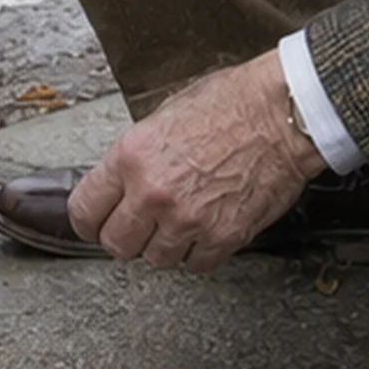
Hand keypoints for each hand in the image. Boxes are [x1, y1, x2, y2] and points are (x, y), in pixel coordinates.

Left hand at [67, 50, 325, 271]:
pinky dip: (199, 252)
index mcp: (131, 157)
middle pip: (116, 244)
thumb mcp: (164, 116)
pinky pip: (196, 264)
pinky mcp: (222, 236)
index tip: (97, 223)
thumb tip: (121, 183)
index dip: (89, 220)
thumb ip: (136, 156)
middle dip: (126, 237)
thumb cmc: (231, 104)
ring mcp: (188, 219)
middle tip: (139, 226)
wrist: (283, 114)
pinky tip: (206, 228)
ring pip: (156, 259)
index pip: (85, 210)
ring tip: (181, 222)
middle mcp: (153, 193)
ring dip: (165, 245)